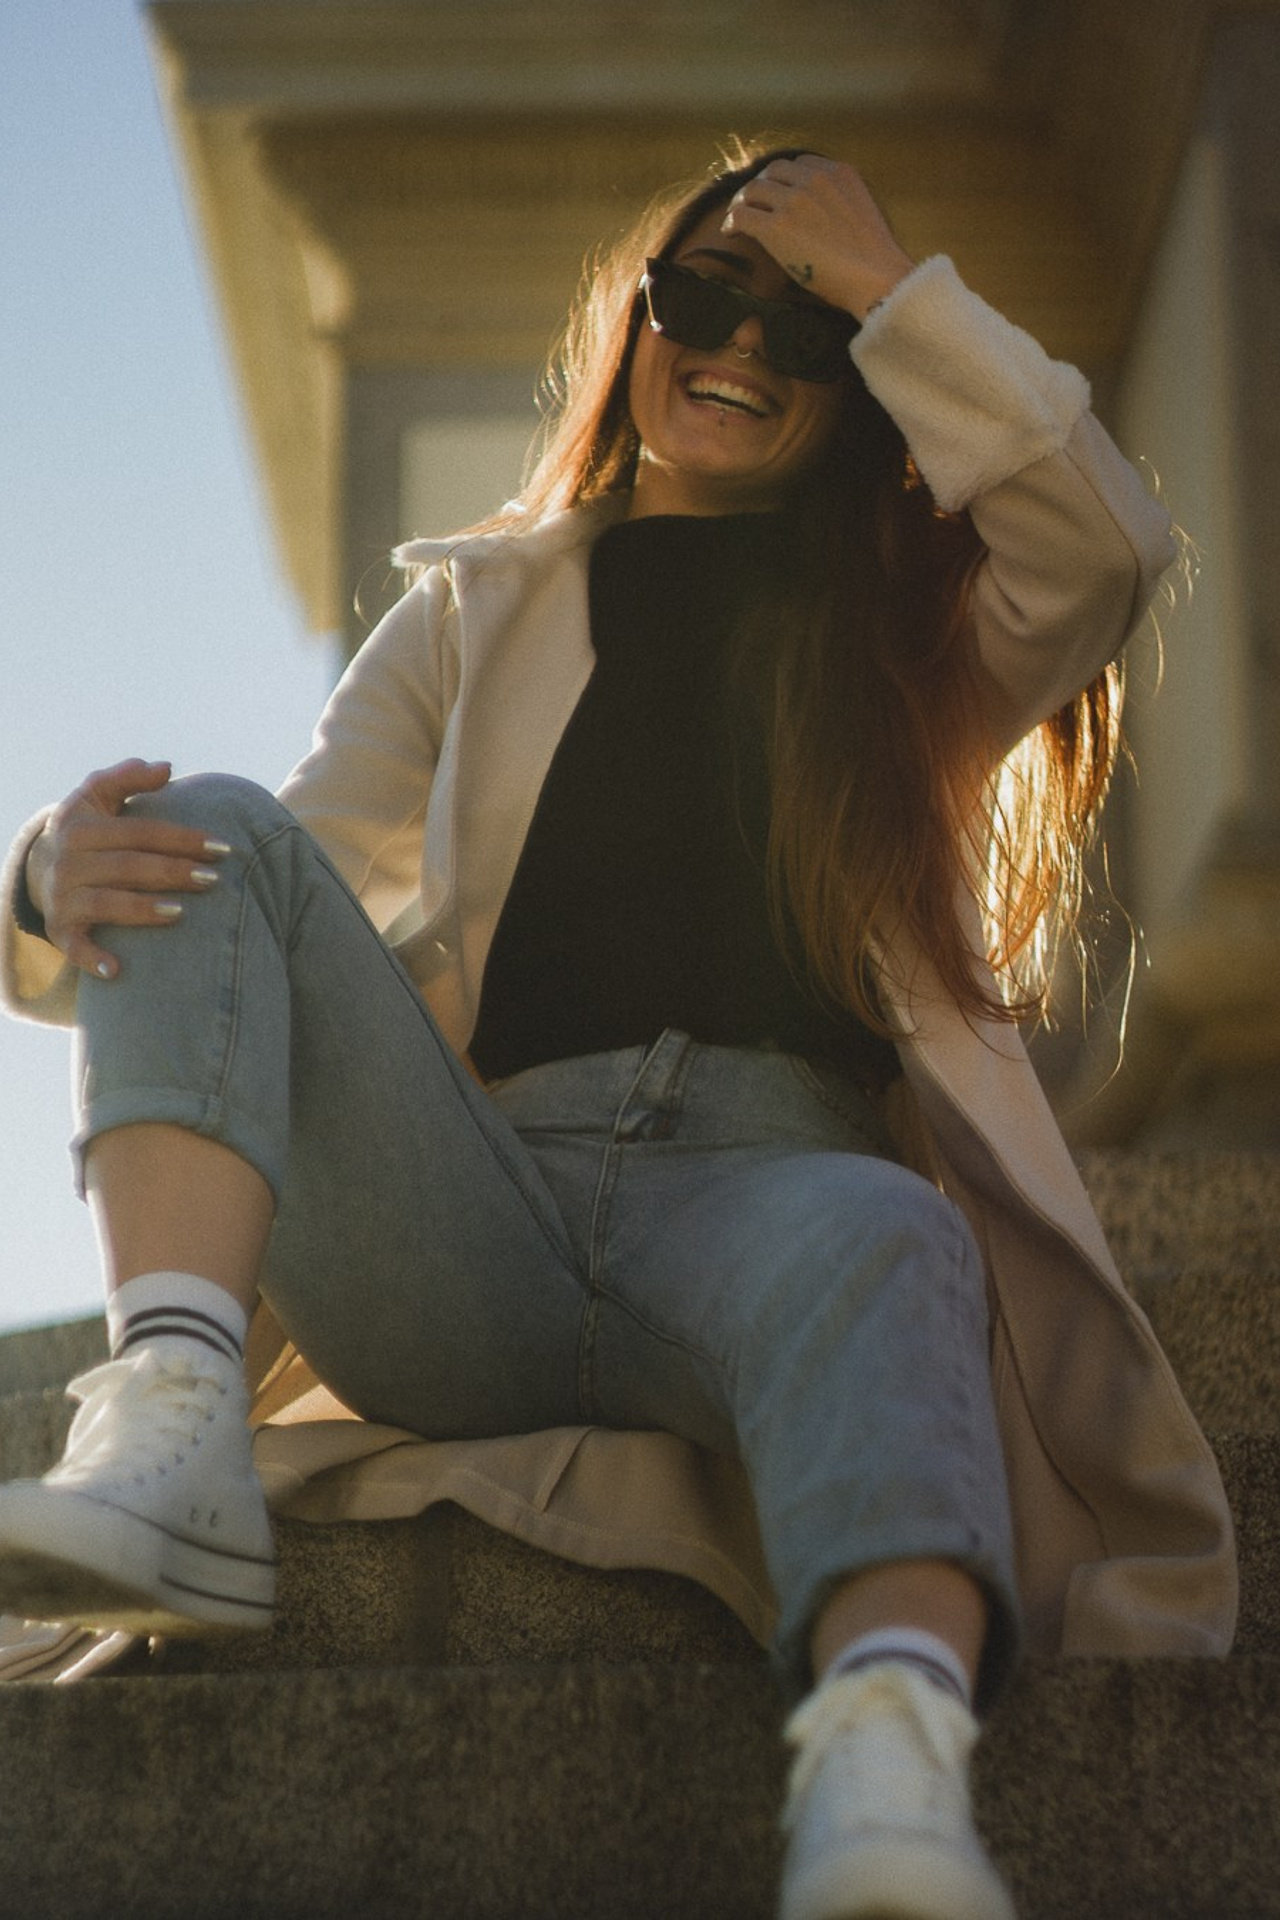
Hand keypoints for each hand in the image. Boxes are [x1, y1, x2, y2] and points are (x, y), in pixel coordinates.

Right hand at [25, 759, 230, 980]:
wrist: (42, 866)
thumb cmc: (89, 829)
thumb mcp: (98, 796)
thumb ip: (129, 778)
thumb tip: (167, 768)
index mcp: (81, 826)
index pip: (141, 831)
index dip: (182, 838)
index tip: (222, 848)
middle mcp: (67, 862)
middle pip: (129, 867)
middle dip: (174, 872)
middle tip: (214, 880)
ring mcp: (62, 897)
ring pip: (107, 903)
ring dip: (143, 909)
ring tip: (181, 912)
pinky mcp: (60, 929)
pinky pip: (75, 947)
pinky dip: (92, 959)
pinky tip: (118, 970)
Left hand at [719, 154, 914, 321]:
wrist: (876, 278)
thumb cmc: (874, 261)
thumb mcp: (863, 214)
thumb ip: (842, 202)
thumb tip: (826, 218)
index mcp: (839, 173)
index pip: (801, 164)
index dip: (784, 179)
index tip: (777, 193)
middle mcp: (815, 179)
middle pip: (774, 171)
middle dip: (761, 186)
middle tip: (751, 204)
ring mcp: (795, 201)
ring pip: (753, 189)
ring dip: (742, 202)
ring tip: (738, 218)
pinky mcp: (778, 227)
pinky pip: (742, 214)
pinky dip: (732, 221)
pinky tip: (730, 231)